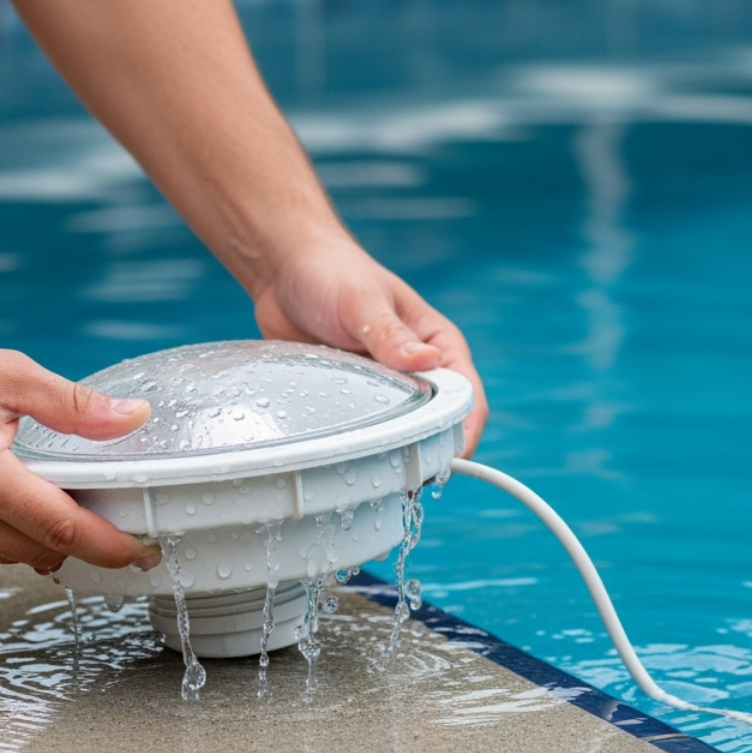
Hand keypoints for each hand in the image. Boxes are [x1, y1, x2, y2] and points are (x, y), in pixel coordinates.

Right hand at [0, 327, 161, 573]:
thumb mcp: (9, 375)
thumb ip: (74, 406)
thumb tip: (131, 417)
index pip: (62, 529)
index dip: (110, 545)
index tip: (142, 552)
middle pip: (43, 550)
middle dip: (83, 540)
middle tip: (112, 515)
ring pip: (13, 555)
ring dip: (44, 538)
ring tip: (60, 500)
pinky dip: (8, 534)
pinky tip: (15, 503)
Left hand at [249, 234, 487, 454]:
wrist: (284, 271)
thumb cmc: (334, 272)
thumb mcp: (363, 301)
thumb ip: (391, 335)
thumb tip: (427, 362)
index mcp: (437, 344)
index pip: (467, 395)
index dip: (463, 431)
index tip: (450, 460)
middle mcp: (417, 369)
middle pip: (438, 424)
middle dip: (428, 452)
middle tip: (411, 481)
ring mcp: (385, 387)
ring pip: (400, 432)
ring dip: (392, 453)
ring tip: (380, 477)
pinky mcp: (354, 397)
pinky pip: (363, 430)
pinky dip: (359, 446)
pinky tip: (348, 461)